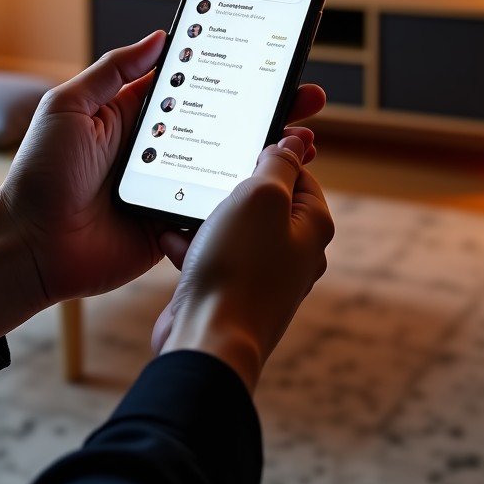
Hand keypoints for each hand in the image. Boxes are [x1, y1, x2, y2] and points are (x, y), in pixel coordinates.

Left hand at [0, 31, 326, 338]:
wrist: (30, 246)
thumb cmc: (40, 173)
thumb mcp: (69, 107)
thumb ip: (113, 71)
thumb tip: (159, 36)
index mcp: (136, 115)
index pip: (195, 84)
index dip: (231, 71)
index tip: (267, 57)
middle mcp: (160, 147)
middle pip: (224, 121)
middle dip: (266, 109)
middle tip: (306, 97)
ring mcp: (170, 185)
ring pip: (228, 163)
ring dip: (267, 151)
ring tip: (305, 138)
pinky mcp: (174, 221)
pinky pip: (217, 206)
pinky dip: (247, 197)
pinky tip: (277, 184)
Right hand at [152, 135, 333, 394]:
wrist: (208, 341)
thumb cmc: (238, 267)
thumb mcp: (261, 196)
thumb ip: (278, 164)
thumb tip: (294, 141)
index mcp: (312, 226)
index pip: (299, 173)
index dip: (270, 155)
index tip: (241, 145)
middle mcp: (294, 252)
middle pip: (264, 200)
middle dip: (230, 187)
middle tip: (207, 177)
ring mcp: (264, 276)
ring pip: (233, 227)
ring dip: (205, 216)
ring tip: (183, 209)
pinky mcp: (232, 293)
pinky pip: (212, 256)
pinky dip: (192, 246)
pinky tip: (171, 241)